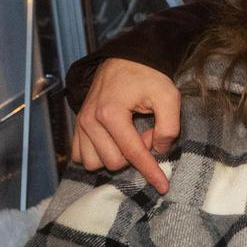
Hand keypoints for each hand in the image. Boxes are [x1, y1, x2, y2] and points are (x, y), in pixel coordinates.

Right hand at [72, 58, 181, 192]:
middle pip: (114, 162)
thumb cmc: (148, 77)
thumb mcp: (169, 96)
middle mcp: (90, 121)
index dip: (151, 172)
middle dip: (134, 155)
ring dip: (116, 156)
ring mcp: (80, 124)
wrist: (125, 60)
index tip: (163, 187)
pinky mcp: (77, 127)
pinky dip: (99, 155)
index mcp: (111, 113)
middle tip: (146, 134)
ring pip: (94, 163)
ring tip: (129, 137)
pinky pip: (81, 156)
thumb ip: (169, 126)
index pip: (134, 153)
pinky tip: (114, 142)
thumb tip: (160, 150)